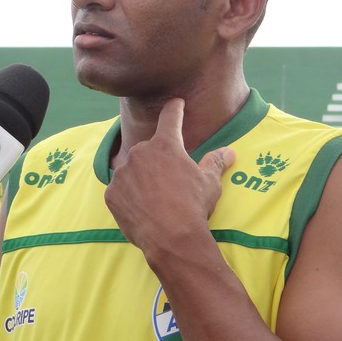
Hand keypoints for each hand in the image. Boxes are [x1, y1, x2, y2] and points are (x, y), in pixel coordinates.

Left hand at [104, 98, 234, 254]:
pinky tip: (142, 208)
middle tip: (169, 180)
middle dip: (158, 159)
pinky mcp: (111, 193)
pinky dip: (129, 195)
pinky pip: (120, 189)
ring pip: (132, 169)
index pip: (170, 117)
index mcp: (165, 145)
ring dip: (141, 177)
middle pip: (149, 148)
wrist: (171, 239)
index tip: (175, 103)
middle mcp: (140, 152)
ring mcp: (122, 173)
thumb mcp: (210, 183)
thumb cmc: (193, 207)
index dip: (175, 108)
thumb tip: (230, 151)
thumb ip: (216, 162)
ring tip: (155, 198)